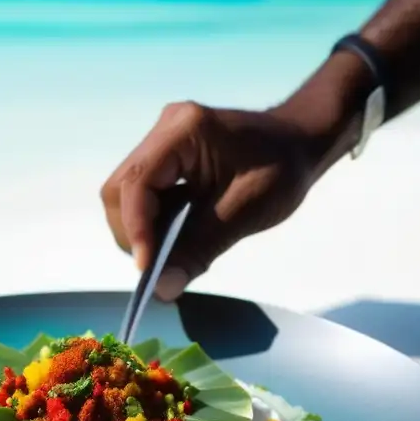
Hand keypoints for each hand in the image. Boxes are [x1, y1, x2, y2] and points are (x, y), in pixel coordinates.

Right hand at [99, 102, 327, 301]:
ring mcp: (161, 142)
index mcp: (184, 131)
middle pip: (120, 190)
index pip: (137, 183)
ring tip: (173, 251)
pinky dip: (153, 223)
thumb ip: (200, 249)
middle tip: (159, 266)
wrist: (300, 142)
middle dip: (133, 234)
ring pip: (125, 196)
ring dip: (141, 231)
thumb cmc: (282, 169)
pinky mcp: (165, 157)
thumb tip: (162, 290)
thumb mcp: (246, 211)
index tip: (148, 269)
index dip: (136, 229)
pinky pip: (143, 196)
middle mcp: (164, 130)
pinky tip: (180, 234)